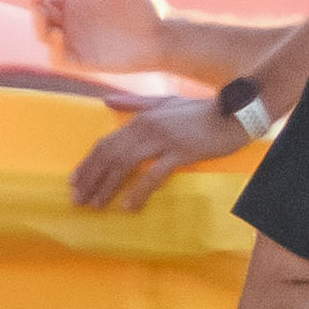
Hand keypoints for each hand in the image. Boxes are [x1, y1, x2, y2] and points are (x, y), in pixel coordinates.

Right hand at [34, 0, 173, 75]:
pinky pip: (58, 59)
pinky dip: (52, 49)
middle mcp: (74, 21)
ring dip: (38, 24)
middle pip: (40, 12)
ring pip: (43, 35)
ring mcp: (77, 42)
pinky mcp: (84, 62)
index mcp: (78, 0)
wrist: (164, 36)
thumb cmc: (148, 5)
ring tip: (45, 13)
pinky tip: (58, 35)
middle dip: (35, 3)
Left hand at [71, 91, 246, 211]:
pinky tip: (129, 206)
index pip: (106, 142)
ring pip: (126, 165)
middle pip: (110, 155)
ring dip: (108, 187)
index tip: (75, 181)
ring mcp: (163, 139)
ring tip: (97, 205)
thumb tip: (106, 102)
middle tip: (78, 200)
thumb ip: (134, 104)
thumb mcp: (164, 102)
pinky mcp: (181, 152)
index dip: (88, 163)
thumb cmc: (200, 111)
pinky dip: (139, 191)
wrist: (233, 112)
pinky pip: (155, 174)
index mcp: (141, 118)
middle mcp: (146, 127)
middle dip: (91, 179)